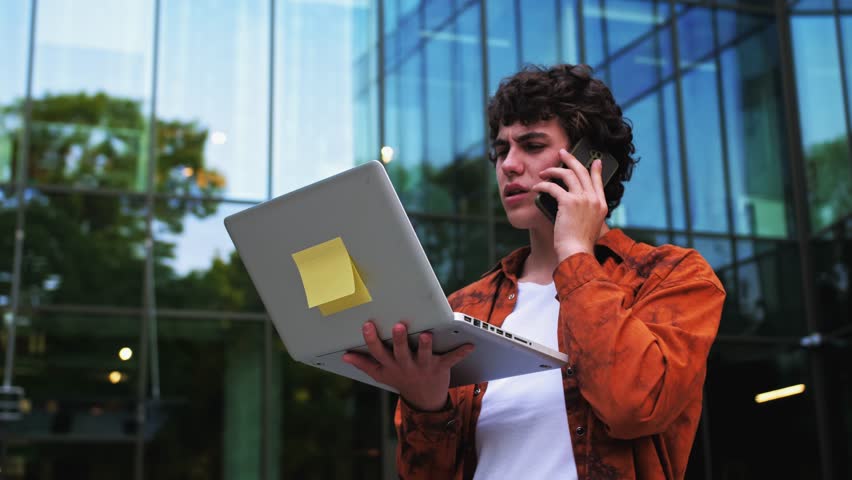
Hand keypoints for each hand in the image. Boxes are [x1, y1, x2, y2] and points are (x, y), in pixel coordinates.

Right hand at [342, 321, 473, 410]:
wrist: (424, 400)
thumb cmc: (400, 379)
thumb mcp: (380, 374)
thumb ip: (364, 364)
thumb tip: (345, 356)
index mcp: (390, 365)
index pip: (378, 352)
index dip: (372, 339)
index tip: (367, 325)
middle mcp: (406, 366)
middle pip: (401, 352)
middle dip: (400, 340)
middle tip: (399, 327)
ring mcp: (424, 367)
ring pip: (424, 355)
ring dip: (426, 346)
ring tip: (427, 335)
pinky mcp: (441, 368)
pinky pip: (451, 359)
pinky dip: (461, 352)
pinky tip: (470, 344)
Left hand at [532, 149, 607, 260]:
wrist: (576, 253)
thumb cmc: (578, 244)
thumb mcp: (589, 226)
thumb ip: (585, 213)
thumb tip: (570, 202)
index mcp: (601, 205)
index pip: (598, 182)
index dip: (596, 170)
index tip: (595, 161)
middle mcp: (594, 199)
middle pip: (582, 172)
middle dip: (571, 159)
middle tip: (562, 153)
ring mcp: (583, 199)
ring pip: (568, 175)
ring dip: (553, 170)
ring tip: (544, 172)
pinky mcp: (568, 202)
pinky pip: (553, 186)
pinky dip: (543, 185)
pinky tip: (536, 187)